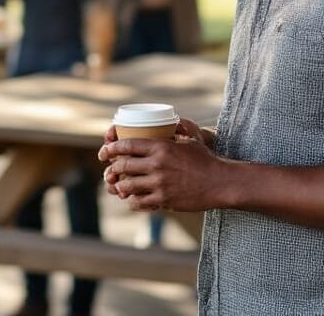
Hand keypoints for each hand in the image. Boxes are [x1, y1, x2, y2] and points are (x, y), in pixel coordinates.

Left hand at [98, 136, 223, 212]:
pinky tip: (132, 199)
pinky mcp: (164, 199)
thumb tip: (172, 121)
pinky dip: (132, 201)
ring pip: (128, 186)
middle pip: (123, 166)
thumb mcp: (190, 140)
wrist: (220, 183)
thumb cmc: (206, 160)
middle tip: (110, 171)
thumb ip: (178, 130)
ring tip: (119, 187)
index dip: (110, 148)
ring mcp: (159, 183)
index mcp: (161, 147)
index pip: (127, 145)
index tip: (104, 152)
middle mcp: (157, 165)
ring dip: (120, 187)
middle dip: (112, 169)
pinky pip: (139, 202)